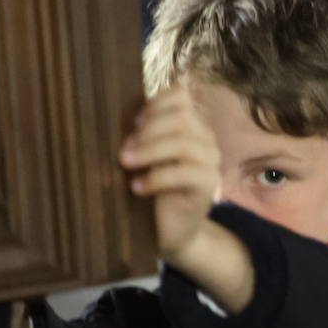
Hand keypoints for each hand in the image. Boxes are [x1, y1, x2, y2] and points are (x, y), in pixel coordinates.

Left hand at [119, 87, 220, 261]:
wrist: (172, 230)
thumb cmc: (154, 189)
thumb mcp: (146, 156)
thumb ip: (143, 133)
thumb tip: (116, 110)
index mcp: (192, 126)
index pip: (182, 97)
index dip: (155, 104)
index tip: (134, 123)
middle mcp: (206, 140)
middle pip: (182, 118)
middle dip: (149, 130)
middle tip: (124, 150)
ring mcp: (211, 162)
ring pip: (183, 144)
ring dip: (149, 151)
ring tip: (125, 163)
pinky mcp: (208, 185)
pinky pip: (184, 173)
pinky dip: (156, 178)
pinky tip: (137, 188)